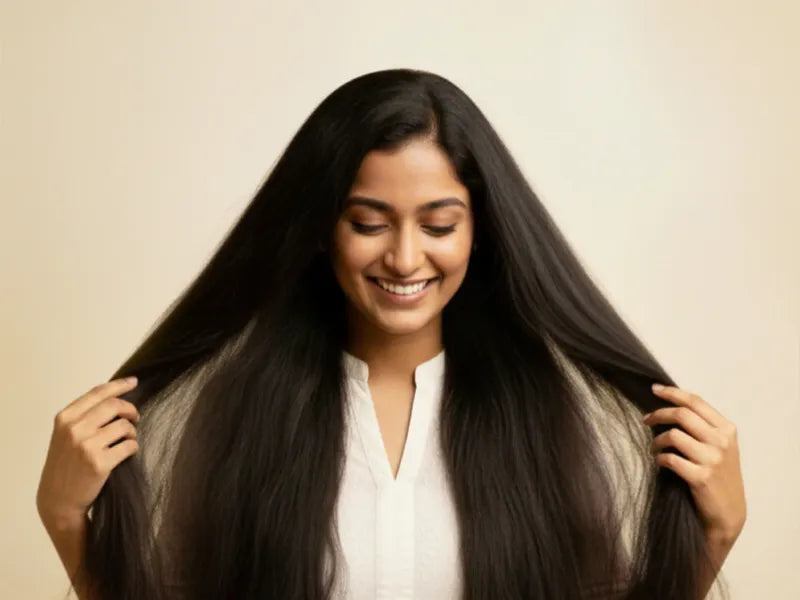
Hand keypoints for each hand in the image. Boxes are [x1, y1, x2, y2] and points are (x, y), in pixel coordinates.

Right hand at [36, 377, 140, 529]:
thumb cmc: (65, 465)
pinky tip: (125, 454)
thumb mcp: (65, 435)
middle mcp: (74, 429)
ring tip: (125, 440)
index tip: (134, 382)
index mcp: (65, 418)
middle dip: (130, 410)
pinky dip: (132, 448)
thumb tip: (115, 396)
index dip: (119, 385)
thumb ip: (84, 415)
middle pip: (115, 406)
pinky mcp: (100, 463)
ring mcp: (87, 446)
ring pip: (125, 426)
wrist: (58, 500)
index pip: (98, 393)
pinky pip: (129, 445)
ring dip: (131, 432)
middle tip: (135, 418)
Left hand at [643, 384, 746, 543]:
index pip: (695, 402)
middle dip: (659, 414)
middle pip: (682, 414)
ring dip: (657, 440)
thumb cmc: (719, 477)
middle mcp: (721, 442)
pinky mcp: (701, 477)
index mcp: (726, 429)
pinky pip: (670, 459)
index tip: (654, 389)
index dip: (672, 393)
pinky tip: (660, 462)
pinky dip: (660, 458)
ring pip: (673, 435)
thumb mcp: (720, 447)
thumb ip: (703, 427)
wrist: (728, 513)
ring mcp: (712, 460)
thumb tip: (671, 405)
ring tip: (654, 447)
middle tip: (646, 420)